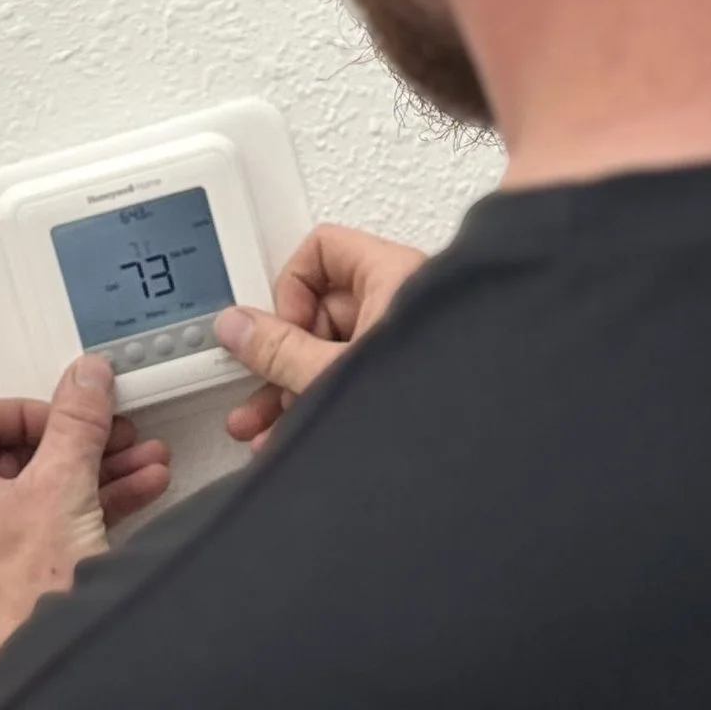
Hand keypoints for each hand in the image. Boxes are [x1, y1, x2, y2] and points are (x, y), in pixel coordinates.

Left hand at [0, 354, 171, 659]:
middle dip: (78, 443)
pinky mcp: (5, 576)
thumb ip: (77, 419)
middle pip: (14, 456)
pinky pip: (44, 524)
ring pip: (37, 491)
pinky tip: (139, 491)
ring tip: (143, 461)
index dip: (35, 410)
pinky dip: (87, 505)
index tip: (74, 414)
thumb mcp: (65, 480)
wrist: (57, 661)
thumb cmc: (35, 588)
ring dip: (94, 471)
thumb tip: (84, 379)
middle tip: (116, 434)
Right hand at [216, 222, 427, 447]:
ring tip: (263, 427)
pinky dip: (320, 406)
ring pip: (332, 353)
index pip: (323, 250)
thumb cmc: (427, 406)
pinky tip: (291, 440)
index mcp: (393, 277)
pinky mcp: (408, 384)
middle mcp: (403, 305)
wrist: (472, 459)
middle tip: (265, 385)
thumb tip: (238, 326)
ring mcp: (406, 346)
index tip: (278, 330)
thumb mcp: (329, 374)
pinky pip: (353, 381)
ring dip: (290, 390)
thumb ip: (277, 349)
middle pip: (321, 311)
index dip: (291, 287)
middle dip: (282, 357)